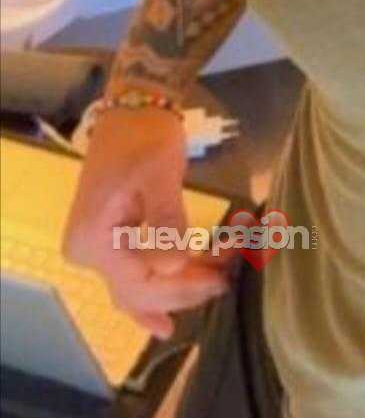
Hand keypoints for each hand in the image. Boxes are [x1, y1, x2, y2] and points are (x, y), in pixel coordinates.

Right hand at [61, 108, 235, 338]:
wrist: (133, 108)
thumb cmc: (145, 137)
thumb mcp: (159, 174)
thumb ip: (165, 221)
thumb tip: (172, 267)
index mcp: (94, 240)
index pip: (140, 283)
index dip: (180, 288)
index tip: (219, 281)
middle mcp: (88, 254)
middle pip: (139, 290)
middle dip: (183, 289)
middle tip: (224, 281)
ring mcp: (98, 249)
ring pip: (140, 284)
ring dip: (178, 285)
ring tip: (216, 277)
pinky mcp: (112, 241)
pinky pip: (135, 273)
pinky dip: (163, 279)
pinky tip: (175, 308)